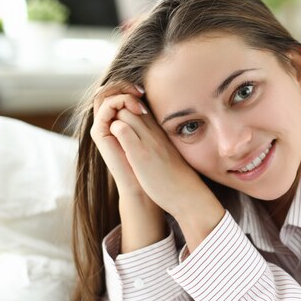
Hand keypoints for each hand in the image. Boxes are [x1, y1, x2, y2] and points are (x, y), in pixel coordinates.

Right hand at [90, 82, 146, 196]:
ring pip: (104, 96)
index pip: (118, 92)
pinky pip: (104, 109)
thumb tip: (155, 98)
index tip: (146, 90)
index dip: (130, 86)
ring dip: (121, 92)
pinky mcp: (100, 134)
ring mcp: (103, 127)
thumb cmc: (152, 164)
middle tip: (141, 90)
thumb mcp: (154, 135)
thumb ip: (150, 117)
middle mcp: (109, 121)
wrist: (143, 186)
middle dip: (124, 85)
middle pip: (109, 91)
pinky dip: (116, 102)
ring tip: (138, 99)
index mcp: (121, 120)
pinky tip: (134, 108)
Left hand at [107, 99, 212, 218]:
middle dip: (117, 112)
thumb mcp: (168, 153)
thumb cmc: (177, 178)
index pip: (139, 106)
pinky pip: (121, 129)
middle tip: (114, 131)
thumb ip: (158, 142)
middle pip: (130, 105)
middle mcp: (154, 131)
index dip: (127, 111)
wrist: (187, 195)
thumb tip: (147, 142)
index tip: (123, 125)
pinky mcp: (140, 153)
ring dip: (114, 120)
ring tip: (114, 139)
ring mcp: (147, 141)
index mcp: (161, 131)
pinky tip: (113, 144)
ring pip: (124, 113)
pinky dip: (114, 130)